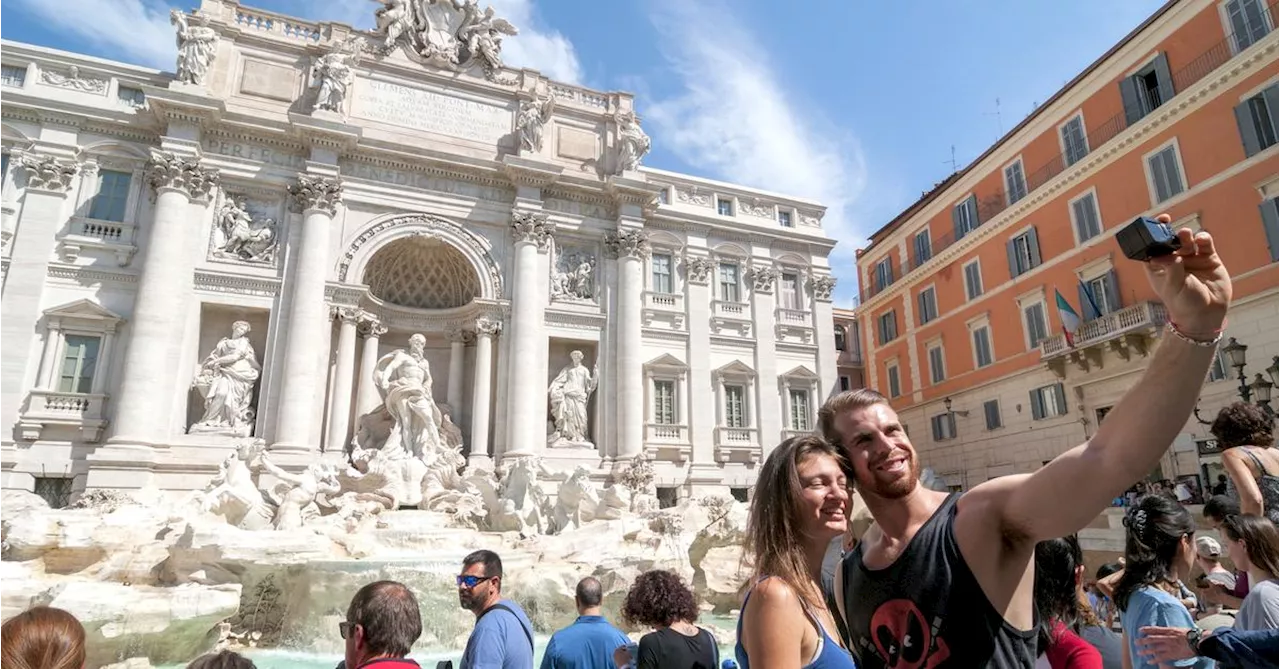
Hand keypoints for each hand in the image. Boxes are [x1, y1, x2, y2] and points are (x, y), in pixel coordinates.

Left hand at [1136, 626, 1197, 662]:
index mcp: (1169, 630)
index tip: (1139, 630)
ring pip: (1154, 649)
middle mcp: (1166, 638)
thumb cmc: (1191, 634)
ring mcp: (1168, 646)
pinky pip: (1160, 657)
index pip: (1154, 629)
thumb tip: (1167, 630)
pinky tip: (1149, 661)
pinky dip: (1154, 660)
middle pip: (1151, 639)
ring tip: (1139, 652)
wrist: (1198, 641)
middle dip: (1142, 640)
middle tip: (1136, 642)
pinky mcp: (1172, 654)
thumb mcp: (1179, 629)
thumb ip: (1171, 630)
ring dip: (1145, 651)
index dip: (1146, 629)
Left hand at [1143, 215, 1230, 337]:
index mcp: (1159, 267)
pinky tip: (1202, 239)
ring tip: (1185, 234)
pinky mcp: (1208, 259)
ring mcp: (1191, 258)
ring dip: (1184, 235)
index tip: (1149, 225)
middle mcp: (1174, 261)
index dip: (1148, 236)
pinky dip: (1203, 238)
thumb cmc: (1184, 304)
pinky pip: (1204, 244)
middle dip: (1166, 230)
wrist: (1207, 314)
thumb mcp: (1174, 286)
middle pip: (1168, 240)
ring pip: (1186, 240)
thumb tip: (1166, 255)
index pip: (1150, 248)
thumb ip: (1172, 269)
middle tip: (1165, 221)